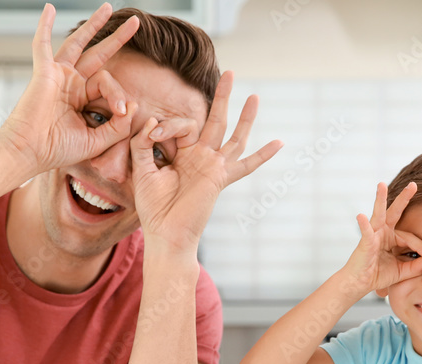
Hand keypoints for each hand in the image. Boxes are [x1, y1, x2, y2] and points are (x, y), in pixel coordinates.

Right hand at [0, 3, 139, 174]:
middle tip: (136, 23)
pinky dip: (44, 26)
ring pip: (78, 43)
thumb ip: (117, 128)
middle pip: (98, 55)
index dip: (118, 95)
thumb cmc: (57, 150)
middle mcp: (71, 84)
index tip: (121, 112)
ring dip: (94, 24)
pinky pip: (42, 44)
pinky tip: (49, 8)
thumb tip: (133, 106)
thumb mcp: (96, 141)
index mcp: (82, 99)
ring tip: (109, 8)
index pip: (108, 85)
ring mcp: (57, 75)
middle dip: (118, 38)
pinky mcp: (43, 72)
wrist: (30, 153)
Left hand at [129, 71, 282, 255]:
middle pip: (215, 120)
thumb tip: (153, 121)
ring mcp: (213, 167)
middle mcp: (200, 157)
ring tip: (255, 96)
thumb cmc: (152, 207)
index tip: (152, 133)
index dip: (166, 124)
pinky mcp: (220, 178)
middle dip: (222, 97)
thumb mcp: (140, 169)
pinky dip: (263, 155)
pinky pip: (246, 165)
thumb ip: (143, 143)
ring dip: (244, 116)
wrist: (165, 233)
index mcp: (182, 154)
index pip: (181, 125)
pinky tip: (280, 143)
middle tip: (230, 72)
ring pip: (233, 136)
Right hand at [341, 182, 421, 298]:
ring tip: (381, 185)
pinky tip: (360, 216)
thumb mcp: (402, 271)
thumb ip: (416, 266)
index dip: (420, 245)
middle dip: (403, 198)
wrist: (359, 284)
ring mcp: (373, 235)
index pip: (409, 237)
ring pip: (378, 214)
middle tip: (413, 185)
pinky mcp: (365, 242)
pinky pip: (366, 232)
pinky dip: (363, 224)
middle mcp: (382, 232)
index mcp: (391, 238)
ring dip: (380, 199)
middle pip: (394, 212)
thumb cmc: (377, 275)